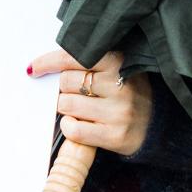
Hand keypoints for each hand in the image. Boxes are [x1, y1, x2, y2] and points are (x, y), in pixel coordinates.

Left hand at [28, 48, 152, 157]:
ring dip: (66, 108)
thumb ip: (90, 63)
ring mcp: (118, 111)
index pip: (74, 57)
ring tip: (82, 110)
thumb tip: (47, 65)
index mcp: (119, 62)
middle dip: (64, 89)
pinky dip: (68, 127)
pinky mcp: (114, 135)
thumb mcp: (117, 69)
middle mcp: (120, 85)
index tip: (34, 68)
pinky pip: (73, 129)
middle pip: (66, 82)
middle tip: (76, 94)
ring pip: (66, 105)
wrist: (157, 126)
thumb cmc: (129, 94)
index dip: (49, 62)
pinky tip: (78, 124)